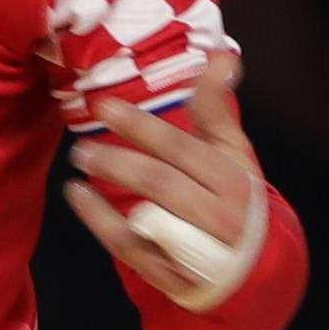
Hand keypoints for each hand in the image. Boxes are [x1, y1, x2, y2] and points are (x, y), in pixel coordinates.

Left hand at [64, 52, 268, 312]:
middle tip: (82, 145)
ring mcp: (195, 250)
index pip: (183, 150)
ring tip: (79, 162)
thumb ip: (217, 109)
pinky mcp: (170, 274)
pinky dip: (98, 220)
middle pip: (162, 184)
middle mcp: (219, 216)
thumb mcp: (235, 154)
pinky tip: (77, 196)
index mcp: (235, 181)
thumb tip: (217, 56)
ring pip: (146, 217)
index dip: (142, 127)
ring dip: (108, 189)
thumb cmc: (235, 198)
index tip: (104, 107)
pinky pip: (128, 246)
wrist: (251, 267)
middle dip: (118, 161)